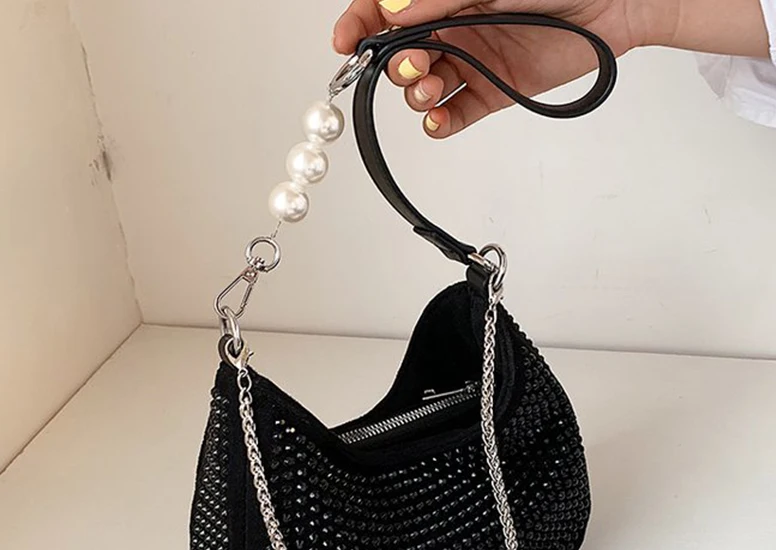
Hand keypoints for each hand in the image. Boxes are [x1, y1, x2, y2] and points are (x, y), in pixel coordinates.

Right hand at [332, 0, 769, 137]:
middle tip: (411, 66)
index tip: (346, 42)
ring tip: (429, 92)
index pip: (387, 9)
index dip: (361, 23)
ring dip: (414, 95)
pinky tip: (439, 119)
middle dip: (393, 65)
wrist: (617, 2)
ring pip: (422, 87)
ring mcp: (470, 60)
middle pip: (399, 52)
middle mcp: (452, 25)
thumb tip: (391, 10)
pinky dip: (439, 124)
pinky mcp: (491, 92)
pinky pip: (454, 115)